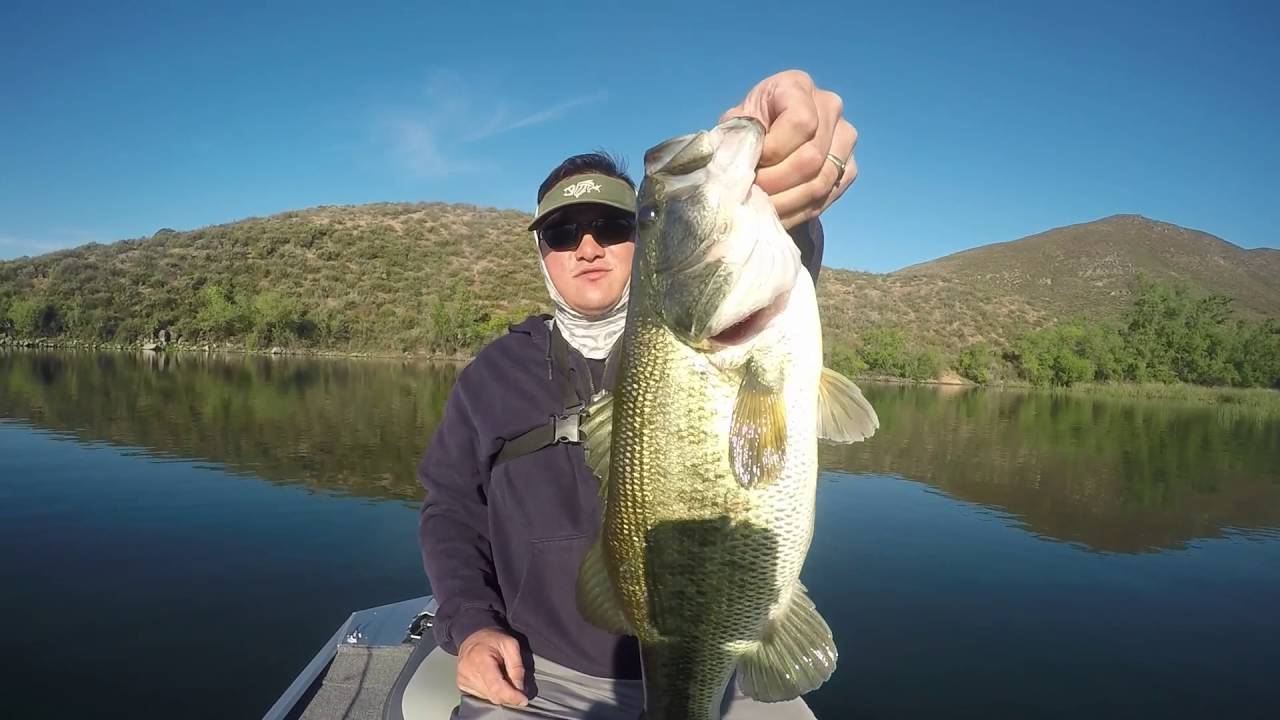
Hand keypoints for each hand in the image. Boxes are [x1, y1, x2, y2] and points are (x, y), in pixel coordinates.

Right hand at [456, 627, 528, 707]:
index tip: (523, 699)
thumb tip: (519, 688)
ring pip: (488, 698)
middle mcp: (468, 672)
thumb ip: (517, 666)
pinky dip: (490, 691)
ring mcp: (463, 680)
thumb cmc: (491, 639)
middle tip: (514, 682)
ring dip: (499, 692)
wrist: (472, 635)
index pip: (496, 687)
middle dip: (508, 694)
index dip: (511, 696)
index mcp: (480, 661)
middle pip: (493, 695)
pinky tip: (491, 679)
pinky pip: (481, 696)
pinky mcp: (461, 685)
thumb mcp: (510, 645)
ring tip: (500, 675)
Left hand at [720, 69, 857, 228]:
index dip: (774, 150)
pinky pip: (827, 196)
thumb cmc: (747, 128)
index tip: (752, 163)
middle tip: (752, 194)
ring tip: (761, 208)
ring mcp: (845, 137)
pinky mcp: (849, 167)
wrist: (766, 139)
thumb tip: (740, 167)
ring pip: (821, 181)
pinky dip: (799, 211)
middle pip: (812, 157)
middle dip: (776, 183)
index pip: (800, 122)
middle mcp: (830, 106)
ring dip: (786, 202)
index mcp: (797, 86)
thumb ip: (737, 139)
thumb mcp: (735, 125)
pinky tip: (778, 214)